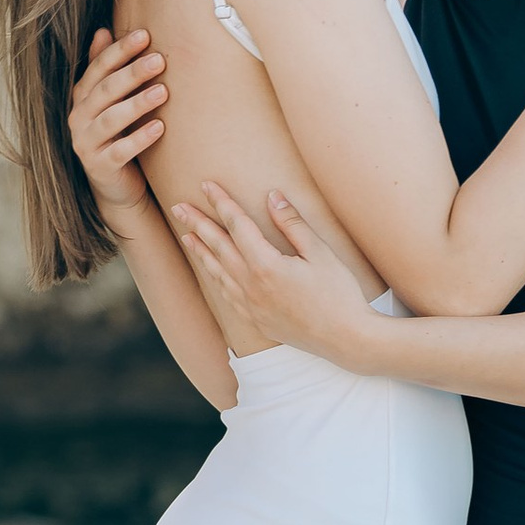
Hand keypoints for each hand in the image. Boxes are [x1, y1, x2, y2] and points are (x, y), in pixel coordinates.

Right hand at [70, 23, 167, 224]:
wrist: (116, 184)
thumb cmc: (118, 135)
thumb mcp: (111, 101)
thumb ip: (106, 70)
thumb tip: (102, 30)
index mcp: (82, 96)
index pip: (98, 67)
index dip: (120, 50)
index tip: (145, 35)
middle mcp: (79, 117)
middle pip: (106, 90)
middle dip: (132, 73)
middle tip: (159, 60)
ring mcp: (86, 143)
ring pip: (111, 119)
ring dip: (137, 104)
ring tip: (163, 92)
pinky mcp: (100, 167)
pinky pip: (120, 151)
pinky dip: (139, 139)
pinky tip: (160, 128)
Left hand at [168, 187, 384, 368]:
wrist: (346, 339)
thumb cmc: (339, 294)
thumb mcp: (320, 252)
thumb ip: (293, 223)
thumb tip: (272, 195)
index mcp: (266, 265)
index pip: (237, 225)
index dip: (221, 203)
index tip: (205, 185)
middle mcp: (251, 286)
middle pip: (218, 247)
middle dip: (197, 224)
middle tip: (178, 206)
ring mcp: (251, 305)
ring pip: (217, 272)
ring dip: (200, 251)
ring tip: (186, 236)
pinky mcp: (256, 320)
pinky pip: (226, 294)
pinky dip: (215, 278)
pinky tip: (211, 271)